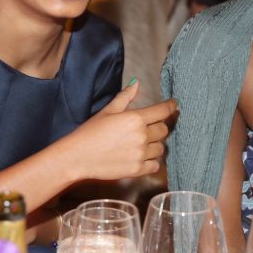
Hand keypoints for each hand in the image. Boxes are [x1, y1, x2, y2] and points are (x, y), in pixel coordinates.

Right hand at [60, 80, 177, 180]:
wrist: (77, 156)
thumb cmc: (90, 132)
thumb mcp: (108, 111)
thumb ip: (125, 97)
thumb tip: (136, 83)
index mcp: (135, 118)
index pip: (163, 111)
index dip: (171, 106)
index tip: (174, 104)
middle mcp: (142, 136)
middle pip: (164, 129)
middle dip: (158, 126)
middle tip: (148, 127)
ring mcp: (141, 154)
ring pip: (161, 148)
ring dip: (155, 144)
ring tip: (142, 143)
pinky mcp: (138, 170)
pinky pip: (156, 165)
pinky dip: (152, 161)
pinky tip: (142, 157)